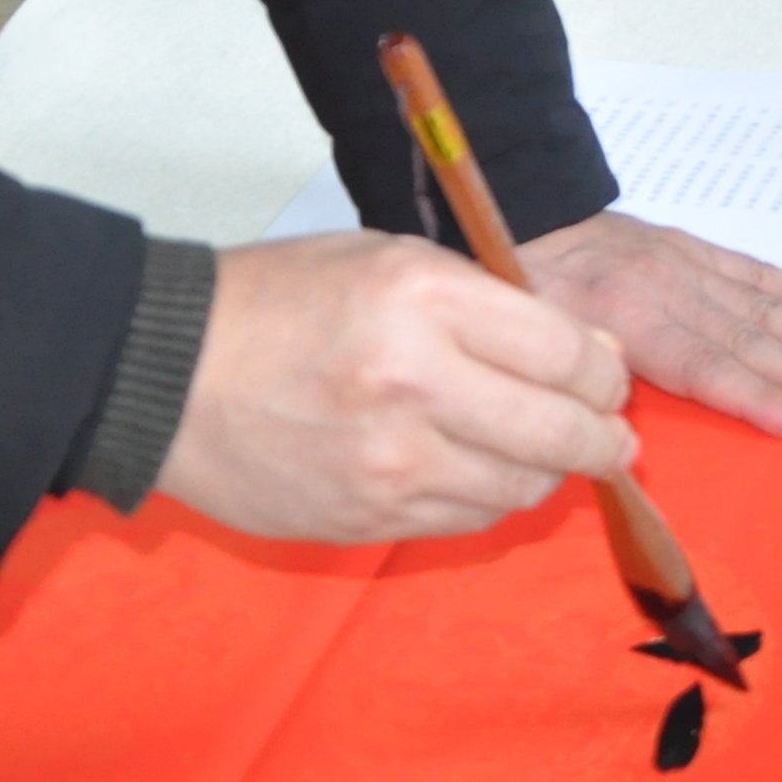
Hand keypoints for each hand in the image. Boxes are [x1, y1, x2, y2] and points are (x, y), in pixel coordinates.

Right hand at [155, 229, 636, 545]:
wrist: (166, 374)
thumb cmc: (282, 300)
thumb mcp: (394, 261)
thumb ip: (493, 304)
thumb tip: (590, 356)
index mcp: (425, 301)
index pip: (565, 352)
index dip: (604, 371)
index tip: (608, 376)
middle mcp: (415, 386)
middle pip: (560, 433)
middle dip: (605, 438)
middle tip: (614, 436)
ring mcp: (389, 464)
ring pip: (521, 489)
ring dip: (549, 473)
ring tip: (547, 451)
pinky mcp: (365, 519)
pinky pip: (466, 520)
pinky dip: (490, 498)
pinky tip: (482, 471)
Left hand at [519, 209, 781, 438]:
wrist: (524, 213)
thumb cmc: (522, 290)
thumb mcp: (532, 346)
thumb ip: (584, 387)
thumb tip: (624, 438)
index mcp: (627, 318)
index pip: (705, 367)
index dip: (757, 398)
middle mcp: (669, 289)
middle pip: (750, 341)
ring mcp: (688, 265)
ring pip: (765, 308)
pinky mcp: (695, 247)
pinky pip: (756, 271)